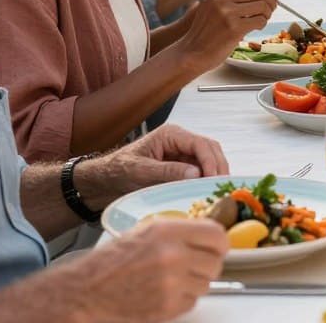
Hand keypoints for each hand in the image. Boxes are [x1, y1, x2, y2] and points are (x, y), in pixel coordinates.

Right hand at [70, 218, 227, 321]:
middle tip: (193, 267)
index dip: (219, 244)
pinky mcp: (167, 306)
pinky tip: (163, 293)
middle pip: (216, 262)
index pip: (217, 235)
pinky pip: (192, 302)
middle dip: (207, 265)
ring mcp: (172, 282)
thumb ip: (180, 232)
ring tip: (171, 280)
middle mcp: (173, 254)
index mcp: (168, 231)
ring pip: (206, 284)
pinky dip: (182, 300)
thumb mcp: (147, 232)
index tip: (216, 249)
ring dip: (194, 284)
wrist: (85, 291)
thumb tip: (210, 237)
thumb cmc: (112, 261)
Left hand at [80, 125, 228, 206]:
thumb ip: (168, 171)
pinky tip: (207, 190)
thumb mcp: (141, 171)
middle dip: (218, 167)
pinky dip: (207, 179)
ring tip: (216, 190)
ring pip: (209, 160)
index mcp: (171, 135)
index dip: (210, 161)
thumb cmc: (118, 170)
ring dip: (215, 173)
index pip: (200, 144)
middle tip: (220, 186)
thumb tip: (195, 173)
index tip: (213, 178)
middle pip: (210, 149)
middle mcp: (180, 141)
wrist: (105, 180)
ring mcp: (182, 154)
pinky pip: (201, 171)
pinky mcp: (181, 167)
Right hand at [180, 0, 276, 64]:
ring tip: (263, 19)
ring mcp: (227, 12)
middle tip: (272, 8)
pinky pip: (260, 20)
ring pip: (263, 5)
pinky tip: (256, 28)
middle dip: (271, 0)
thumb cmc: (207, 29)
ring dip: (268, 13)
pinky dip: (263, 24)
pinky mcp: (234, 28)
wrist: (192, 52)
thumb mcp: (213, 3)